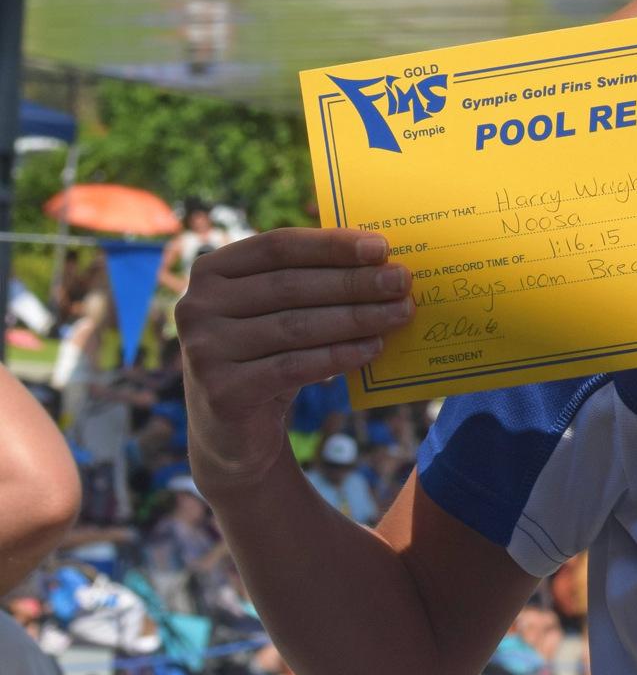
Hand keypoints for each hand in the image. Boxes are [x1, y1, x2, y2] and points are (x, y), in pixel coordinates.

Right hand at [176, 229, 413, 491]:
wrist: (233, 429)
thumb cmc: (267, 353)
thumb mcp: (277, 311)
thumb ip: (310, 280)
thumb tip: (381, 262)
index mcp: (211, 271)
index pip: (278, 246)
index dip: (331, 245)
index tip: (381, 247)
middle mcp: (196, 306)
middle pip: (290, 286)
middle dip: (354, 282)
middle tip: (402, 282)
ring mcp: (203, 350)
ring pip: (295, 326)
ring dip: (355, 318)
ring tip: (400, 313)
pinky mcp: (222, 391)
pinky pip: (293, 367)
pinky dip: (338, 356)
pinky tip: (373, 348)